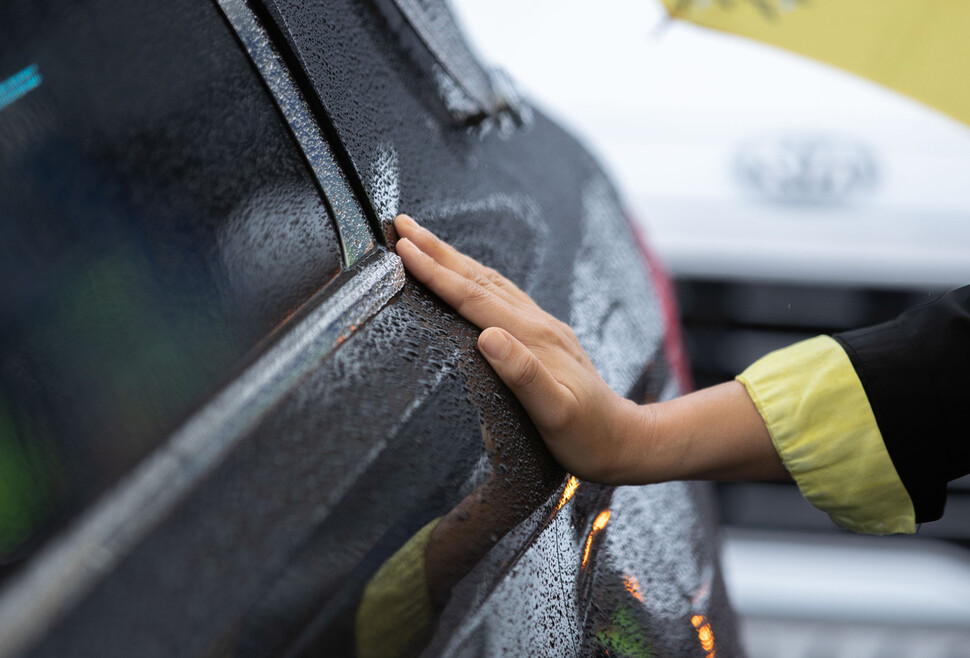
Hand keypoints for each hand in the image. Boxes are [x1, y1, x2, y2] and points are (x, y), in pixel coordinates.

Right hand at [394, 214, 788, 484]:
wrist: (626, 439)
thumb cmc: (587, 435)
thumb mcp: (555, 413)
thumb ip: (523, 374)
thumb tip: (487, 336)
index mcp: (533, 337)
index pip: (473, 297)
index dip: (436, 273)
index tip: (403, 249)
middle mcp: (537, 322)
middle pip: (478, 277)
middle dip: (437, 250)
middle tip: (402, 223)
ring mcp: (542, 326)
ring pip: (489, 281)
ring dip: (453, 258)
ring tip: (423, 241)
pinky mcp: (545, 335)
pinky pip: (502, 295)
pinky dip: (476, 278)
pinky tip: (469, 276)